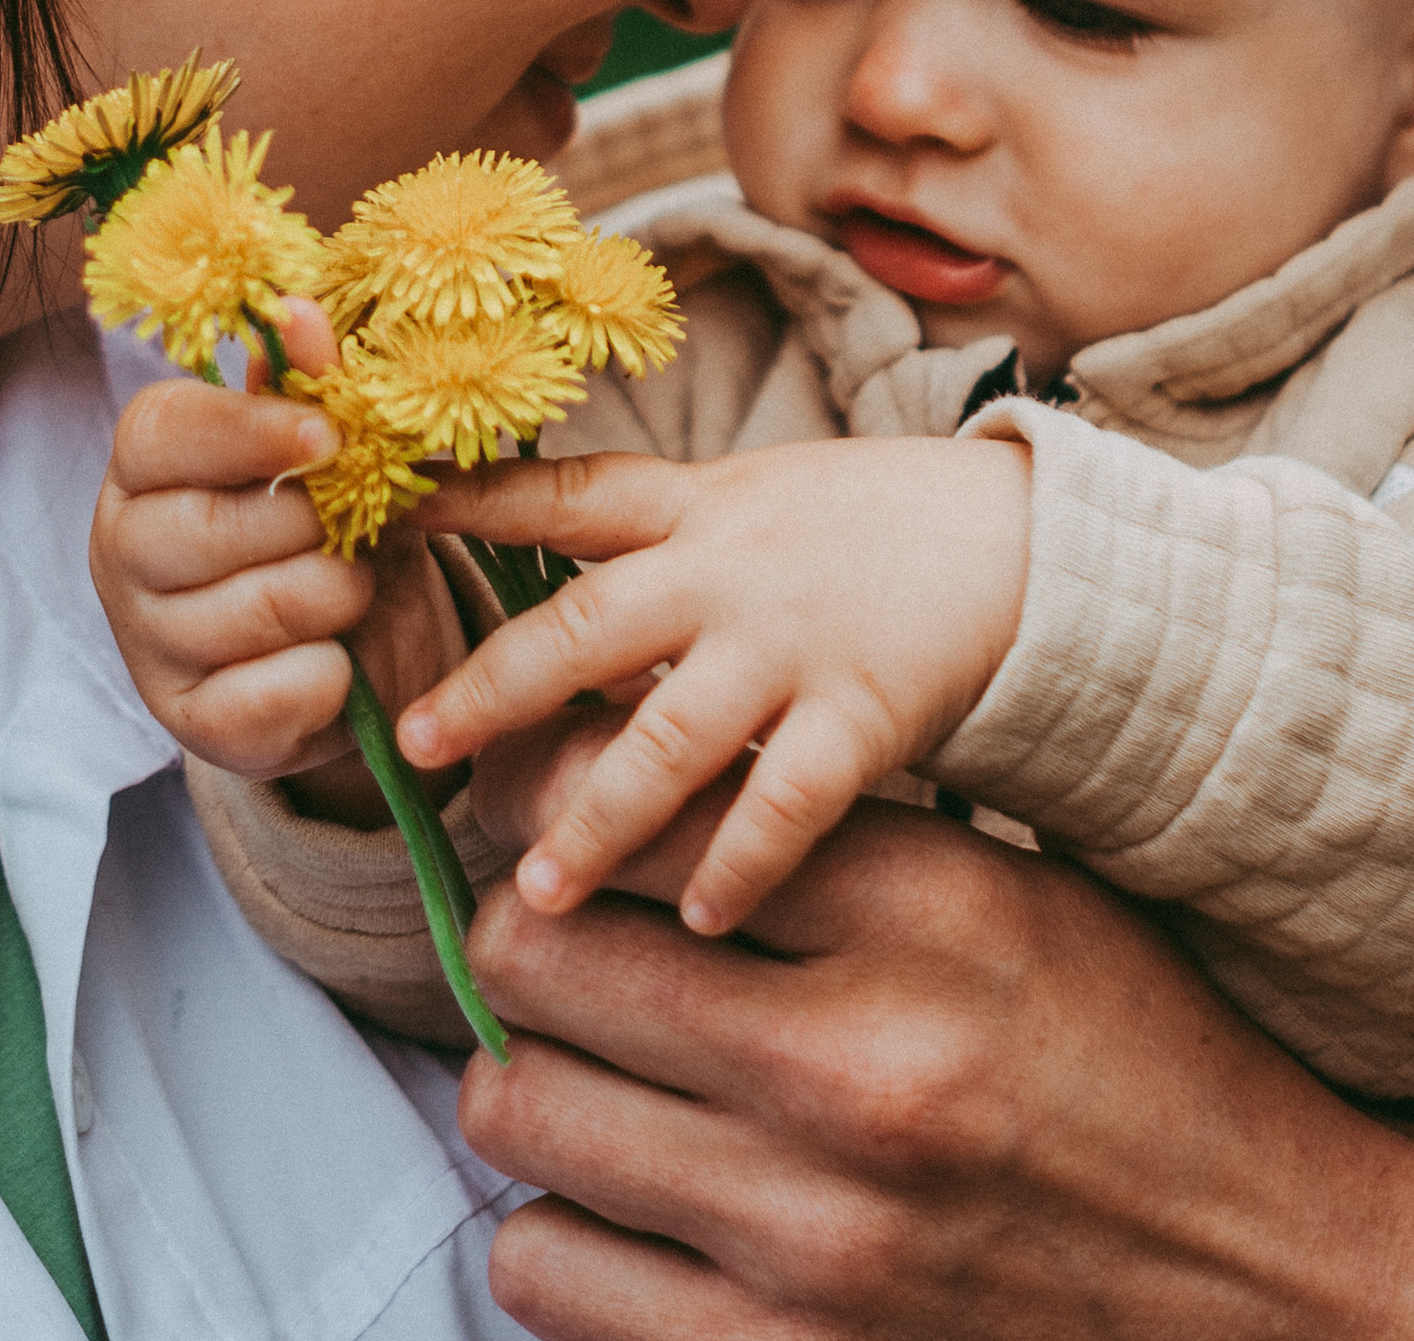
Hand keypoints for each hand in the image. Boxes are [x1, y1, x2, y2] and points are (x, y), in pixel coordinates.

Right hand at [88, 298, 468, 822]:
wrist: (354, 650)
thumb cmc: (328, 526)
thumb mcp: (331, 455)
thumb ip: (312, 388)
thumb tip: (300, 311)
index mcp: (146, 469)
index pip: (160, 432)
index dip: (247, 430)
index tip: (326, 436)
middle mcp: (122, 554)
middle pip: (210, 528)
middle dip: (313, 526)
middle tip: (356, 527)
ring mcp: (147, 646)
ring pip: (257, 609)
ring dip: (338, 595)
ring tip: (353, 589)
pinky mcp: (191, 726)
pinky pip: (278, 690)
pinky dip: (331, 674)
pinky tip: (334, 660)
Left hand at [396, 433, 1029, 934]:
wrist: (1024, 535)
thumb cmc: (878, 524)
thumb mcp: (759, 497)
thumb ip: (664, 545)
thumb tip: (554, 614)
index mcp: (700, 505)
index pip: (569, 494)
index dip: (475, 502)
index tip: (390, 520)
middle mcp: (732, 568)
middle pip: (587, 625)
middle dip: (496, 688)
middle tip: (416, 746)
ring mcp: (795, 640)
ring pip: (672, 735)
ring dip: (601, 819)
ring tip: (540, 892)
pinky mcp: (864, 707)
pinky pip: (788, 800)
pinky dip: (741, 863)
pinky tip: (701, 920)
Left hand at [452, 714, 1413, 1340]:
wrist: (1263, 1271)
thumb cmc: (1132, 1052)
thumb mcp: (1016, 889)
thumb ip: (833, 839)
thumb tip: (625, 791)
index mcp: (931, 911)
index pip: (640, 808)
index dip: (559, 796)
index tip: (555, 810)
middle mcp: (859, 1066)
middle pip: (538, 953)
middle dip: (524, 931)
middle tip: (555, 933)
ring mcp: (811, 1235)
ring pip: (515, 1112)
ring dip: (534, 1079)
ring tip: (594, 1067)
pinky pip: (542, 1274)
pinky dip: (559, 1227)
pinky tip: (626, 1199)